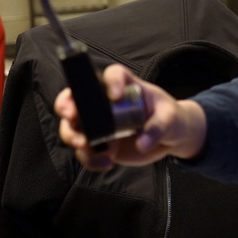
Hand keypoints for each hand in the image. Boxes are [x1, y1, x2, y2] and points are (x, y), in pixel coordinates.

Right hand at [55, 63, 207, 170]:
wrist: (168, 137)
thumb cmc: (169, 117)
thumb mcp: (170, 118)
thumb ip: (159, 127)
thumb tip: (142, 143)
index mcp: (126, 86)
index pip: (113, 75)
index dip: (111, 82)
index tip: (115, 96)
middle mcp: (106, 102)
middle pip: (77, 96)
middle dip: (67, 104)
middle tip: (71, 115)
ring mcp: (99, 123)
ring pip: (73, 125)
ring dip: (72, 135)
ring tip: (84, 145)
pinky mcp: (99, 144)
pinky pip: (86, 152)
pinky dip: (90, 159)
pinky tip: (107, 163)